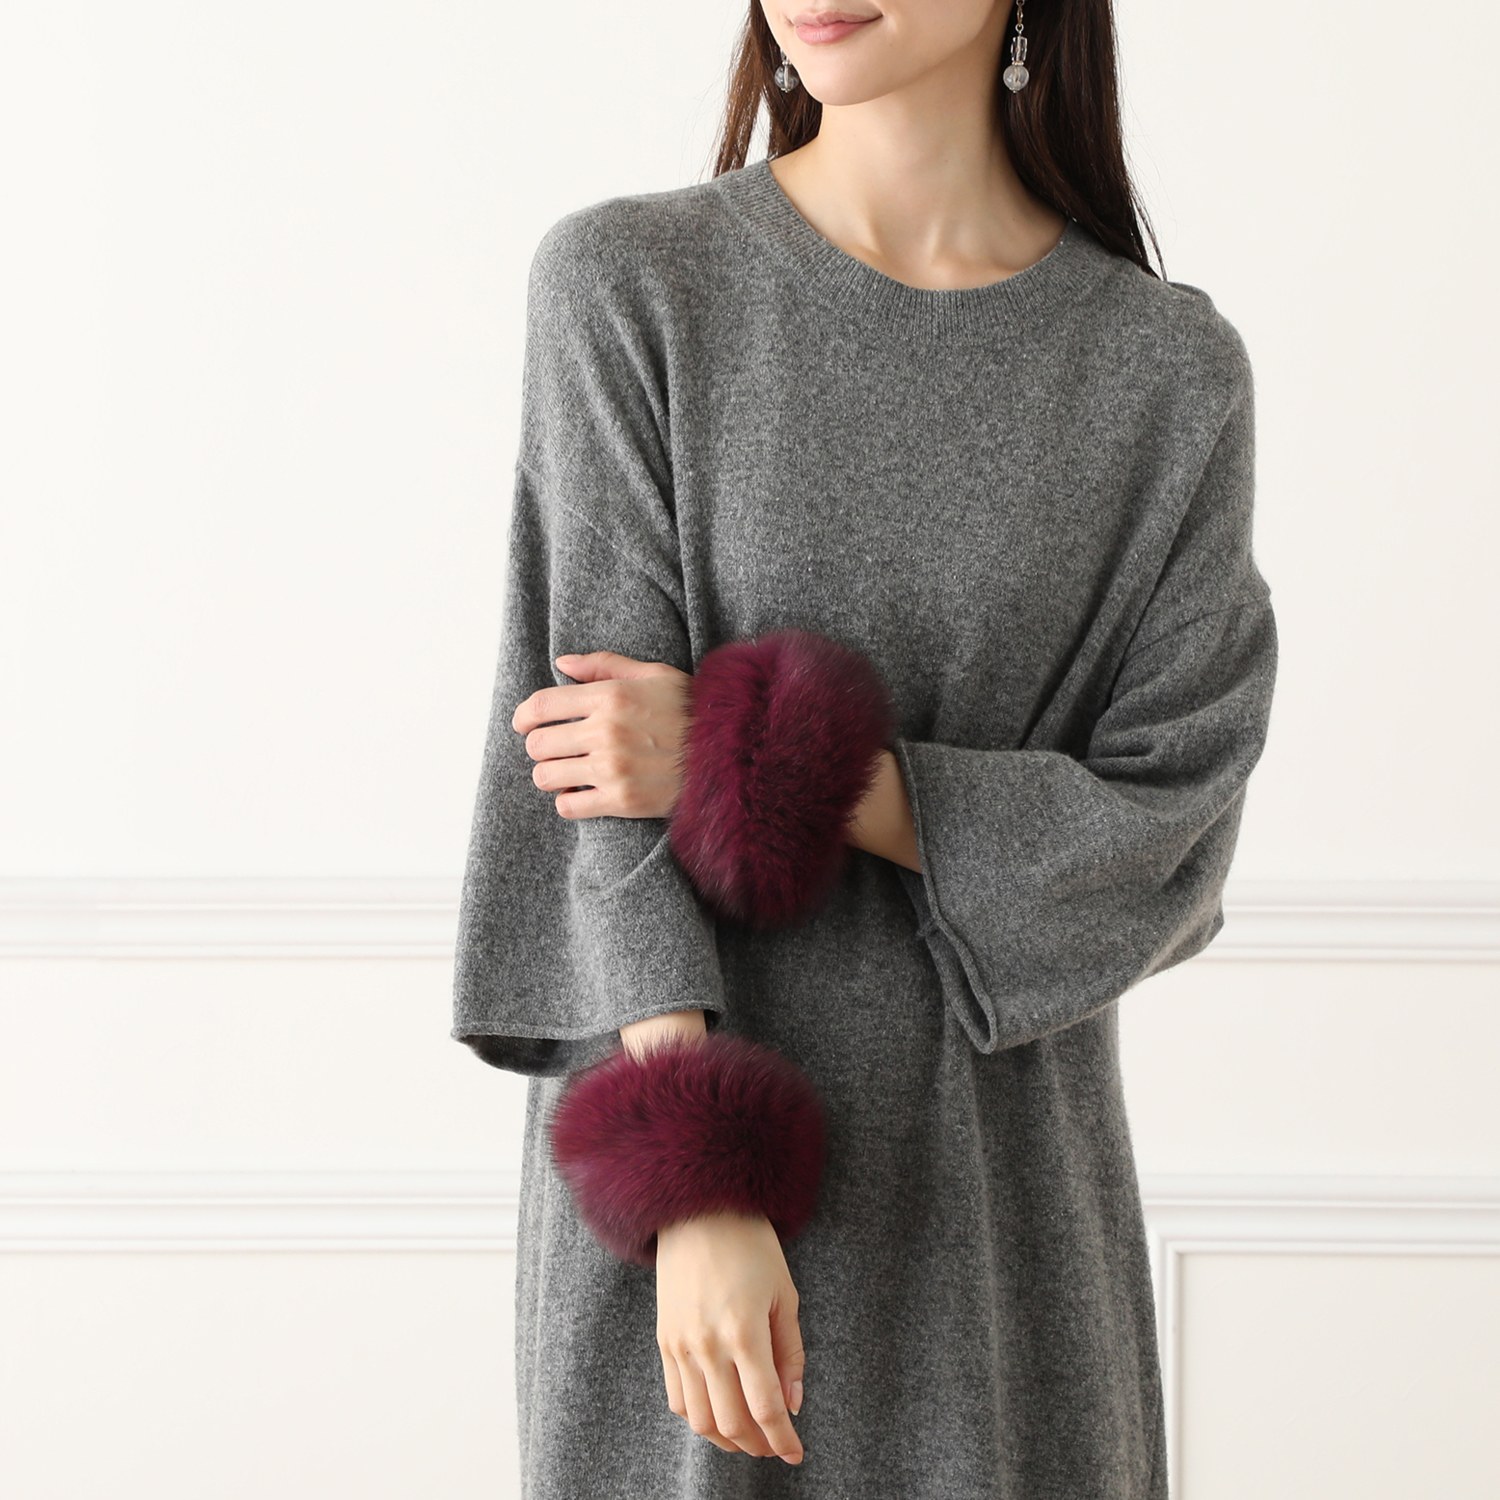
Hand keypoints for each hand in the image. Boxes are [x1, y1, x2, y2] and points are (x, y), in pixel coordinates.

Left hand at [511, 650, 691, 819]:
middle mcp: (606, 731)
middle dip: (540, 747)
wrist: (732, 753)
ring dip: (551, 775)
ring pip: (546, 776)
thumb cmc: (693, 711)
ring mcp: (612, 768)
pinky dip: (568, 801)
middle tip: (555, 749)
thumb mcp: (654, 675)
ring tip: (567, 772)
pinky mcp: (621, 801)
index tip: (523, 723)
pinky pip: (568, 806)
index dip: (524, 715)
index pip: (542, 705)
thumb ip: (605, 664)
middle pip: (538, 744)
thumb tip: (563, 664)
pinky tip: (583, 793)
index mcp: (611, 696)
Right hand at [655, 1211, 805, 1464]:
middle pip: (732, 1423)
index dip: (783, 1439)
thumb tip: (792, 1403)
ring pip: (700, 1420)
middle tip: (776, 1445)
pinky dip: (699, 1417)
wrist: (699, 1211)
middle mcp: (708, 1345)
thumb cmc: (751, 1246)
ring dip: (727, 1439)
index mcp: (744, 1332)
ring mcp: (680, 1345)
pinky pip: (677, 1399)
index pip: (765, 1407)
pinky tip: (719, 1413)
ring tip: (749, 1436)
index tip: (796, 1453)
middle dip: (758, 1445)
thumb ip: (790, 1353)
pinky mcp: (664, 1340)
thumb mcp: (784, 1294)